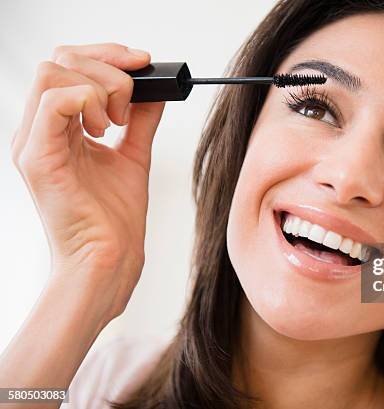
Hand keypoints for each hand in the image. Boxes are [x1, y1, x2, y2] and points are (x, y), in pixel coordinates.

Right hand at [11, 43, 164, 323]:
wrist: (109, 259)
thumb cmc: (114, 218)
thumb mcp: (132, 154)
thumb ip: (140, 120)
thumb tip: (155, 90)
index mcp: (58, 128)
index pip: (68, 65)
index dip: (107, 55)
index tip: (143, 62)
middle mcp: (40, 130)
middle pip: (59, 59)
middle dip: (108, 66)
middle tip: (131, 102)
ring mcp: (33, 142)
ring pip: (54, 72)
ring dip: (100, 87)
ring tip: (116, 123)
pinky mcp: (39, 158)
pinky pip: (54, 101)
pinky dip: (89, 101)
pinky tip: (106, 129)